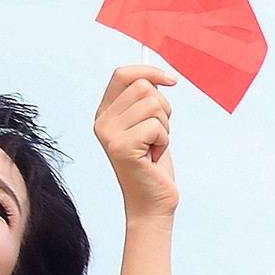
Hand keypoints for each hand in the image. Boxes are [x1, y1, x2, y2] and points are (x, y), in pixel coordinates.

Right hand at [93, 65, 179, 221]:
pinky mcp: (122, 147)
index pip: (123, 74)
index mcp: (105, 113)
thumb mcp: (149, 127)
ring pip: (154, 105)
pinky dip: (164, 142)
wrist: (151, 204)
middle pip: (143, 86)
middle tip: (159, 134)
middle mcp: (102, 121)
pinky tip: (154, 158)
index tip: (173, 81)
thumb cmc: (153, 166)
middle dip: (164, 108)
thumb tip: (159, 76)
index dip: (149, 71)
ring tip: (155, 147)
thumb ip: (146, 102)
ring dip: (165, 127)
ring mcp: (109, 134)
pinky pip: (157, 127)